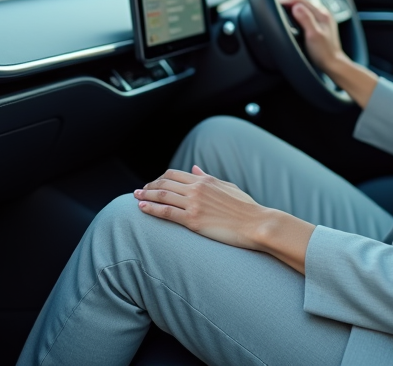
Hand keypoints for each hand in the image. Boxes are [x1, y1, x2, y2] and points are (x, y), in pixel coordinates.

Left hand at [134, 166, 314, 272]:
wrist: (256, 224)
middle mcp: (197, 189)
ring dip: (146, 195)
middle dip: (149, 186)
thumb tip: (194, 168)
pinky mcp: (193, 221)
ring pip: (163, 196)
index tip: (152, 183)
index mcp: (205, 180)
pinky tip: (142, 208)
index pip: (175, 174)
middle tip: (139, 190)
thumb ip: (208, 177)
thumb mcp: (226, 187)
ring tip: (136, 197)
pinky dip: (152, 209)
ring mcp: (194, 205)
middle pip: (165, 183)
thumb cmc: (246, 208)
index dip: (160, 178)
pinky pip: (167, 213)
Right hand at [277, 0, 342, 73]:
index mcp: (321, 14)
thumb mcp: (313, 35)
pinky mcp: (320, 25)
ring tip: (281, 7)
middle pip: (302, 1)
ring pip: (303, 6)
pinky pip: (306, 13)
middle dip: (288, 0)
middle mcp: (322, 13)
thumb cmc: (324, 53)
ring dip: (292, 5)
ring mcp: (322, 19)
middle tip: (275, 3)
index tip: (275, 1)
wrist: (334, 64)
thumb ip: (305, 19)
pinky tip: (292, 16)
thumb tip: (295, 6)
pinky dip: (297, 12)